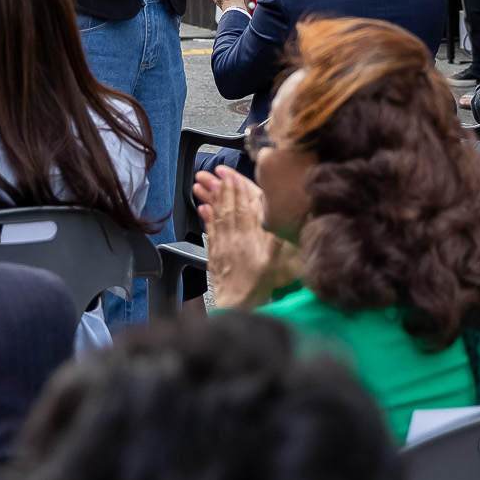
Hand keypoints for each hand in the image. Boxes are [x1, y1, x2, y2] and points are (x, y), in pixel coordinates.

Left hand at [194, 164, 299, 308]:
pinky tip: (203, 208)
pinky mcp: (215, 255)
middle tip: (216, 172)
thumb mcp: (274, 263)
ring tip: (204, 184)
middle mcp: (232, 239)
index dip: (237, 190)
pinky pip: (209, 231)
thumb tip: (277, 217)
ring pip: (215, 216)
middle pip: (227, 208)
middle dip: (221, 188)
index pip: (242, 208)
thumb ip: (276, 239)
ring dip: (211, 198)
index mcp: (248, 238)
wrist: (236, 307)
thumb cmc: (257, 287)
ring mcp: (221, 246)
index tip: (232, 175)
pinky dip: (206, 217)